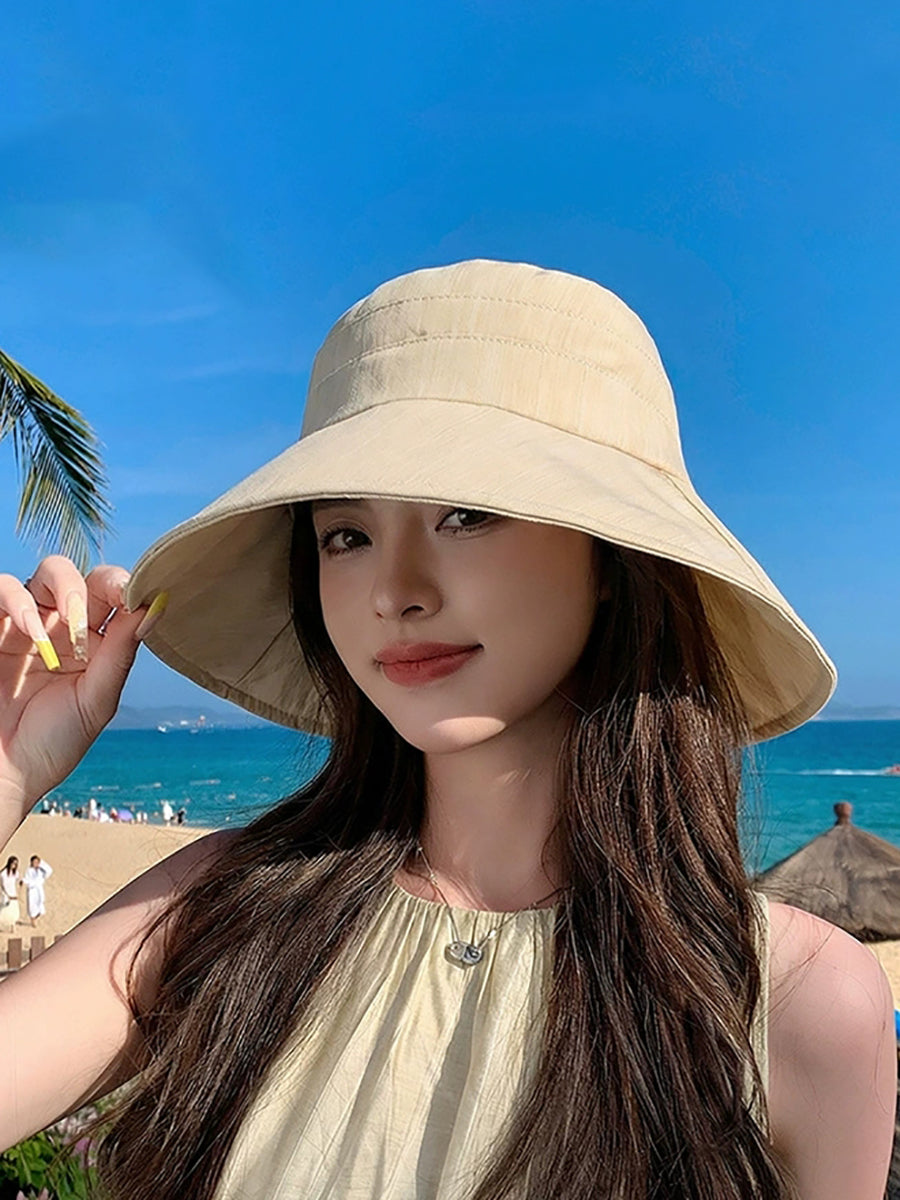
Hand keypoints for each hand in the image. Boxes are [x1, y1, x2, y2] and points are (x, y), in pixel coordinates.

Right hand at [0, 556, 149, 815]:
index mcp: (94, 643)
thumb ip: (121, 653)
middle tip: (103, 607)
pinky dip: (17, 600)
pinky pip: (1, 588)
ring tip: (68, 622)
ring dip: (63, 586)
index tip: (136, 594)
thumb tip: (155, 607)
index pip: (113, 597)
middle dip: (97, 582)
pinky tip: (31, 630)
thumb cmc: (52, 744)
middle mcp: (62, 628)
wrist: (5, 773)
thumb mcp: (96, 700)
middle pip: (85, 576)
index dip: (125, 587)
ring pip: (46, 573)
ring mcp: (25, 625)